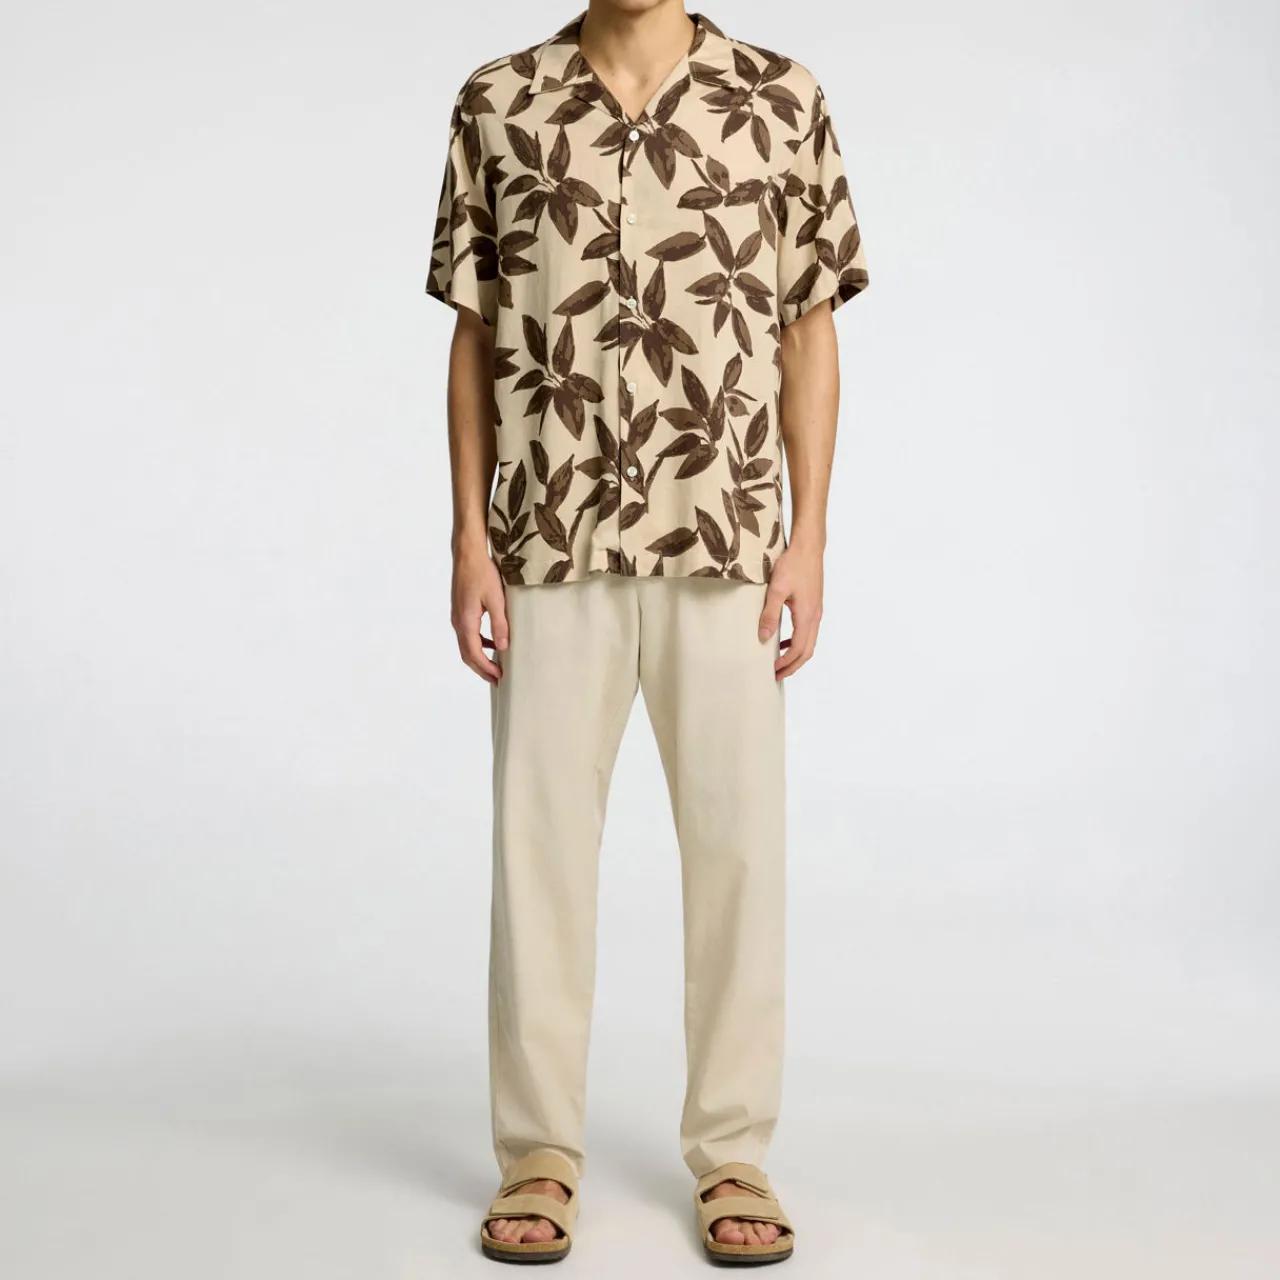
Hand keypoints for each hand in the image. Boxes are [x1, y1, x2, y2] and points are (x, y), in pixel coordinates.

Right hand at [451, 541, 508, 685]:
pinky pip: (468, 634)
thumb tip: (502, 647)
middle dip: (481, 669)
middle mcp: (458, 622)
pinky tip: (492, 643)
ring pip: (466, 645)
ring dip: (479, 658)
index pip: (474, 654)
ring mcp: (457, 616)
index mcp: (466, 622)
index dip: (486, 668)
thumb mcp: (496, 599)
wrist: (467, 554)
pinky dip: (478, 644)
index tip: (499, 677)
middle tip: (496, 680)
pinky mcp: (461, 610)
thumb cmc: (482, 573)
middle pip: (467, 654)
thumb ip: (499, 624)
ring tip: (494, 666)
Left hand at [757, 541, 823, 680]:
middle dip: (792, 666)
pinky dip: (797, 641)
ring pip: (809, 642)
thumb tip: (763, 636)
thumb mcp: (776, 590)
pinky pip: (808, 631)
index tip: (772, 671)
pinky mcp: (814, 605)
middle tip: (777, 675)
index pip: (797, 649)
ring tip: (780, 662)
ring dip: (796, 655)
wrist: (808, 548)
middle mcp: (815, 617)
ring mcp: (816, 611)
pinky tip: (783, 640)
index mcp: (807, 616)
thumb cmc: (793, 565)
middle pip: (807, 651)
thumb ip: (769, 614)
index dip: (785, 663)